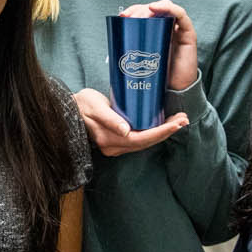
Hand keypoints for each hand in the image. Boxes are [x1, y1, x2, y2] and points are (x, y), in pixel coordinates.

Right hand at [73, 87, 189, 156]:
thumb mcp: (94, 107)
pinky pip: (140, 139)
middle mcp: (114, 146)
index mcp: (110, 139)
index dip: (161, 132)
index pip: (141, 139)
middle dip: (167, 131)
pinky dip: (153, 131)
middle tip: (184, 119)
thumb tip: (126, 130)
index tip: (176, 123)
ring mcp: (116, 145)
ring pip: (145, 142)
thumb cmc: (80, 105)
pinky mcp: (117, 140)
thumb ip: (110, 118)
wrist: (67, 110)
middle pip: (147, 142)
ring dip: (163, 132)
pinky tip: (164, 123)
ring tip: (179, 120)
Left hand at [118, 0, 199, 91]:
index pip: (145, 13)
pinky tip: (154, 8)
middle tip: (128, 18)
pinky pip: (181, 14)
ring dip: (150, 8)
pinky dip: (168, 7)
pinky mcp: (188, 33)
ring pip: (165, 7)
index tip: (122, 16)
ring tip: (139, 16)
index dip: (133, 11)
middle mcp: (168, 27)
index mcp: (155, 31)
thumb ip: (131, 50)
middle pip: (154, 9)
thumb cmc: (159, 76)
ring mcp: (178, 29)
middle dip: (139, 10)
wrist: (175, 92)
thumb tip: (112, 44)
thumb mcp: (140, 60)